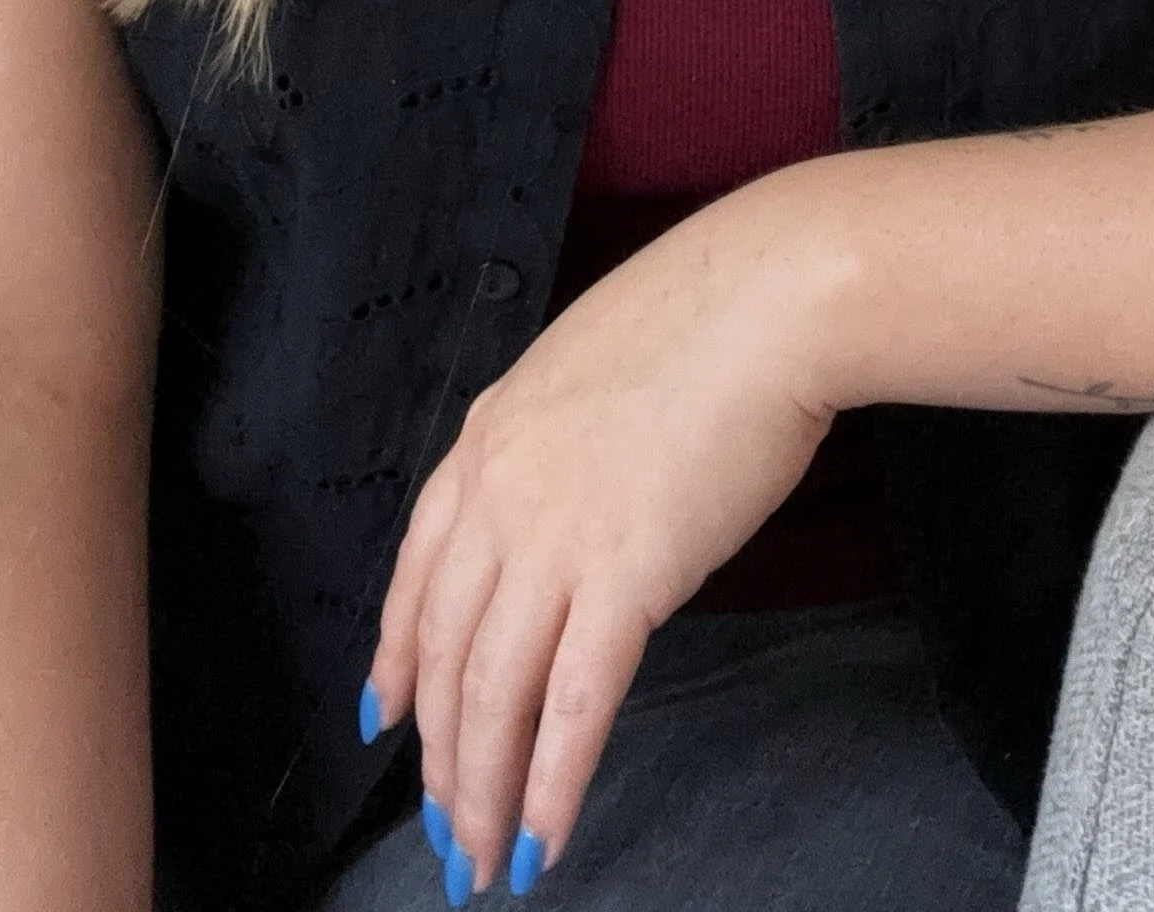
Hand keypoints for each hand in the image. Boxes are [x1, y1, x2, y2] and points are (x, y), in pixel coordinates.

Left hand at [360, 171, 853, 896]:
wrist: (770, 297)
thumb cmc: (709, 318)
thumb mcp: (589, 369)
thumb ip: (558, 442)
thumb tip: (573, 497)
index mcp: (487, 438)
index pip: (417, 572)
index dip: (396, 656)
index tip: (384, 717)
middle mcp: (500, 493)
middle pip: (448, 653)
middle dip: (440, 756)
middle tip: (443, 828)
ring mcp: (555, 535)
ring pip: (494, 693)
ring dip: (485, 791)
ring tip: (484, 860)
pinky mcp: (625, 574)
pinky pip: (574, 703)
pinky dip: (554, 782)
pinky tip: (546, 838)